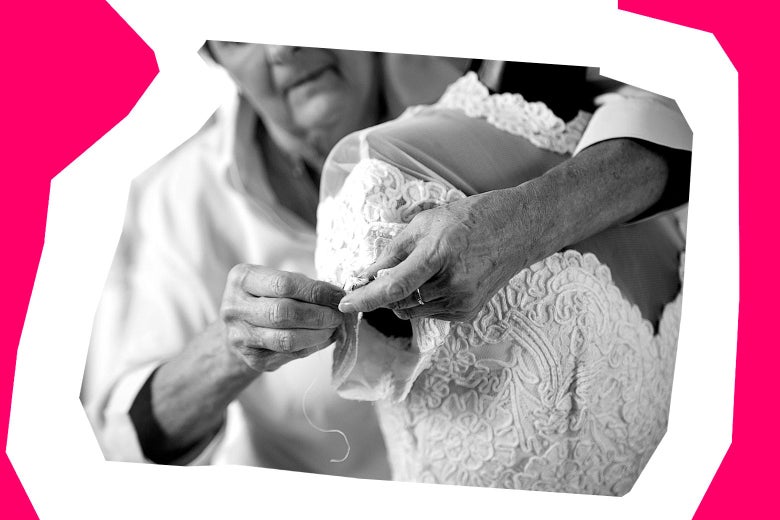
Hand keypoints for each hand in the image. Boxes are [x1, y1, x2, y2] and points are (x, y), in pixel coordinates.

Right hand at [220, 265, 345, 371]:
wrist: (238, 329)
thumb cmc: (265, 298)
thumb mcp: (274, 281)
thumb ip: (302, 286)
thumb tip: (338, 297)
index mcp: (242, 279)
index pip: (284, 284)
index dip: (316, 291)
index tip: (338, 295)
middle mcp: (235, 307)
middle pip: (284, 313)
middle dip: (319, 314)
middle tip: (338, 315)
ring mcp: (241, 336)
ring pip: (287, 339)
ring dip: (318, 334)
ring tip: (334, 327)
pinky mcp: (253, 359)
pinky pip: (290, 354)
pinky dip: (312, 346)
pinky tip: (323, 338)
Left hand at [338, 189, 537, 321]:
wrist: (516, 230)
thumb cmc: (468, 219)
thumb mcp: (425, 224)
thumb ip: (392, 252)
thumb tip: (365, 275)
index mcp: (438, 255)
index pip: (392, 287)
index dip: (365, 298)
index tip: (345, 303)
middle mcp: (451, 283)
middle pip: (399, 302)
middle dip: (384, 292)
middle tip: (386, 273)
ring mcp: (462, 301)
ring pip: (413, 311)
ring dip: (405, 297)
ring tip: (422, 270)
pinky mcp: (468, 313)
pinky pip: (431, 314)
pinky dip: (425, 301)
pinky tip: (440, 280)